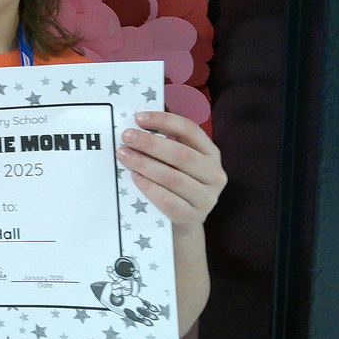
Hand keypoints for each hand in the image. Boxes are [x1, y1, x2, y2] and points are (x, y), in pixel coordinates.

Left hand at [115, 111, 226, 233]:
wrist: (184, 221)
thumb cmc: (176, 183)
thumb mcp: (178, 162)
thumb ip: (165, 144)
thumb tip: (135, 127)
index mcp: (211, 153)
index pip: (190, 130)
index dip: (164, 121)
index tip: (139, 118)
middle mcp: (214, 174)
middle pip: (180, 154)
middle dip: (150, 143)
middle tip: (126, 137)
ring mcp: (206, 198)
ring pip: (173, 177)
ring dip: (144, 164)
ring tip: (124, 155)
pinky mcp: (193, 217)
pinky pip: (168, 201)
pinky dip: (149, 187)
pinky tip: (135, 178)